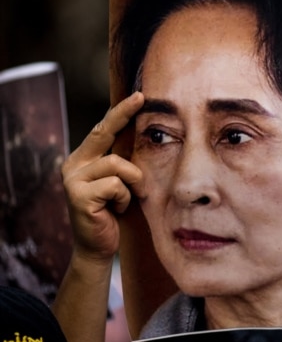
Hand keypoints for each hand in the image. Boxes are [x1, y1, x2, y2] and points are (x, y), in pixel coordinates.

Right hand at [61, 92, 143, 261]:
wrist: (99, 246)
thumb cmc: (115, 212)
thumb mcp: (121, 181)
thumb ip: (124, 161)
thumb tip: (148, 132)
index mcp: (83, 159)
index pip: (102, 129)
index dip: (120, 111)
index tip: (139, 94)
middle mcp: (73, 165)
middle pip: (102, 133)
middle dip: (123, 113)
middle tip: (142, 97)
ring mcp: (73, 180)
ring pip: (118, 164)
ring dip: (132, 183)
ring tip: (125, 199)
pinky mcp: (78, 196)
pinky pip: (116, 185)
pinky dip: (124, 198)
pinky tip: (116, 209)